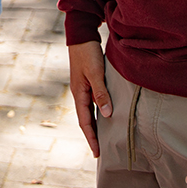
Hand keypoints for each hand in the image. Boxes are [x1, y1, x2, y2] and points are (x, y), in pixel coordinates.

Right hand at [68, 41, 111, 157]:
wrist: (81, 34)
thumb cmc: (87, 53)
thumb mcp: (95, 73)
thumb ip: (101, 93)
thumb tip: (107, 114)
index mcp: (79, 93)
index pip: (85, 121)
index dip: (91, 138)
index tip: (97, 153)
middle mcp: (79, 92)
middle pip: (86, 119)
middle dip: (92, 135)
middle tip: (100, 151)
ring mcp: (83, 87)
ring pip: (89, 110)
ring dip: (95, 124)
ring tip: (103, 137)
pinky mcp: (88, 81)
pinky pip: (93, 101)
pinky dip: (98, 111)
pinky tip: (106, 114)